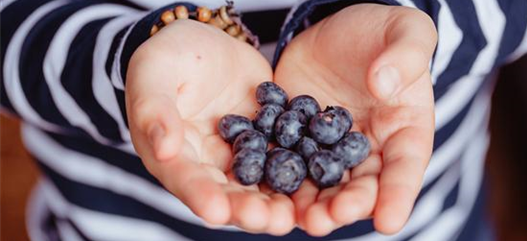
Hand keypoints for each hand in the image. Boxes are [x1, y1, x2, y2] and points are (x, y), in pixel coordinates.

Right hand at [126, 20, 294, 234]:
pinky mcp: (267, 138)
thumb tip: (163, 150)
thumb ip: (154, 111)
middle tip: (270, 221)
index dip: (200, 195)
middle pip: (227, 191)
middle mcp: (208, 162)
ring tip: (294, 214)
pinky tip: (319, 180)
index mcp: (172, 154)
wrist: (209, 39)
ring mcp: (240, 153)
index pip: (185, 179)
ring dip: (277, 200)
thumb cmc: (170, 55)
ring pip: (259, 183)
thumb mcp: (154, 74)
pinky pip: (284, 156)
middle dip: (248, 209)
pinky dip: (300, 169)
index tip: (217, 212)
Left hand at [274, 4, 436, 235]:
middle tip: (328, 219)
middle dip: (346, 205)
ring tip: (299, 219)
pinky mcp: (298, 137)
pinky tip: (266, 190)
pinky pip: (289, 159)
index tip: (389, 222)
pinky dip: (279, 176)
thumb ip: (405, 55)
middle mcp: (368, 148)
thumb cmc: (383, 33)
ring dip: (311, 203)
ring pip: (323, 182)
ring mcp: (329, 147)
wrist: (338, 29)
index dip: (398, 195)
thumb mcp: (405, 32)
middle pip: (361, 184)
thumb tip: (383, 84)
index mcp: (404, 131)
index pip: (406, 167)